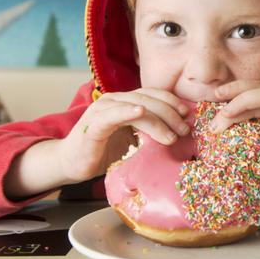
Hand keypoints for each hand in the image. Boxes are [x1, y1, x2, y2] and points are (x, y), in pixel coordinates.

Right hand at [58, 88, 190, 182]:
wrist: (71, 163)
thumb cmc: (103, 151)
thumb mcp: (131, 139)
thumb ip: (148, 131)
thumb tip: (178, 135)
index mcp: (125, 101)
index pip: (154, 95)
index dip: (172, 102)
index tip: (188, 115)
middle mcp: (115, 100)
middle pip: (149, 100)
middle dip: (171, 114)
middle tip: (185, 130)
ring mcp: (103, 109)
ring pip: (137, 107)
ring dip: (158, 120)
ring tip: (172, 135)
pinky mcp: (94, 123)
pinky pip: (113, 115)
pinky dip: (127, 111)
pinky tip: (140, 112)